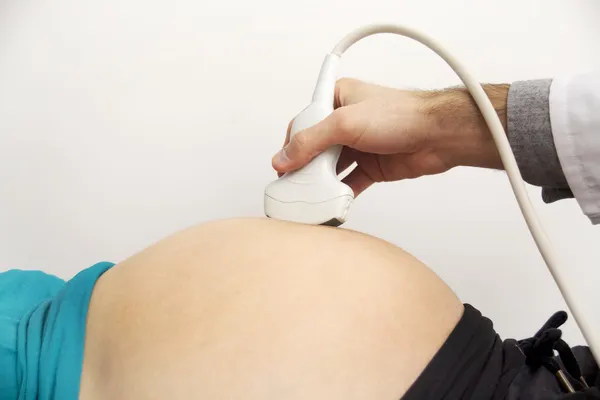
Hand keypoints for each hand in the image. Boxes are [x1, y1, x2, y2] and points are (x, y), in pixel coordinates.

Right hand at [272, 78, 505, 195]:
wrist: (439, 136)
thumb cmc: (401, 115)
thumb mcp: (346, 123)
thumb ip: (311, 141)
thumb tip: (283, 158)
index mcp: (338, 99)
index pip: (303, 123)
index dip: (291, 145)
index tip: (281, 166)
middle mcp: (346, 122)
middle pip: (314, 148)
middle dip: (305, 168)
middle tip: (293, 186)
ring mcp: (359, 145)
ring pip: (330, 167)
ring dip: (321, 182)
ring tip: (310, 196)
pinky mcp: (371, 166)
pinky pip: (348, 182)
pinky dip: (339, 193)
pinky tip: (331, 201)